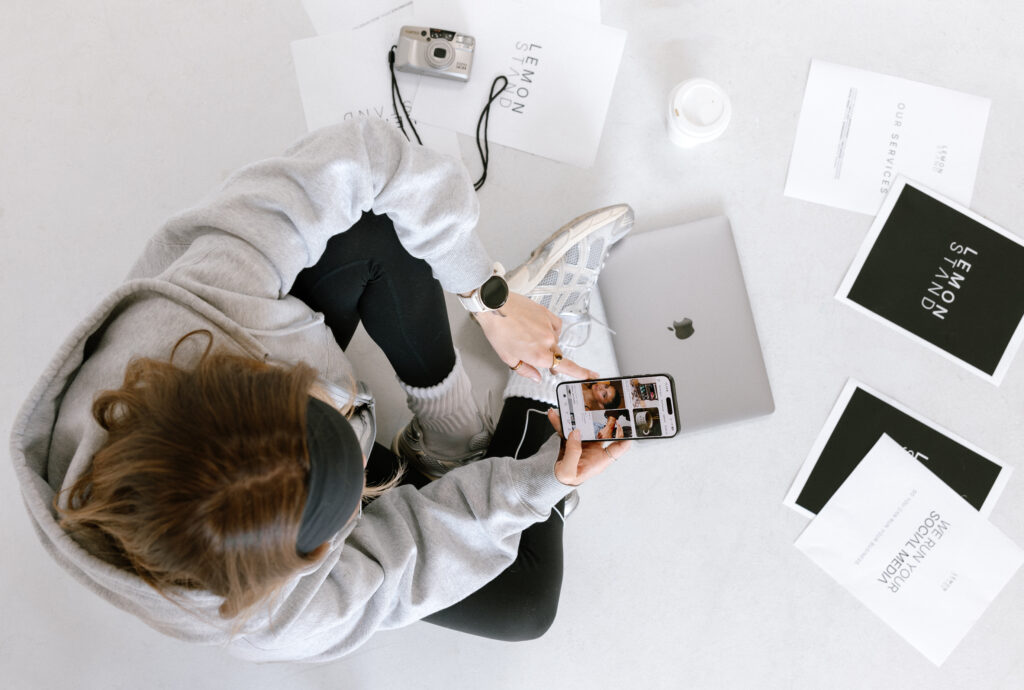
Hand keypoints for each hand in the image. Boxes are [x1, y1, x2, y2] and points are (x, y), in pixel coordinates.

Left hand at [475, 293, 595, 381]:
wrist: (494, 305)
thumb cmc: (497, 330)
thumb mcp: (508, 357)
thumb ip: (526, 370)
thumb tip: (537, 377)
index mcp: (538, 355)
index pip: (566, 367)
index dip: (581, 372)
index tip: (592, 375)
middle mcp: (547, 341)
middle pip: (558, 354)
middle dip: (550, 357)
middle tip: (537, 355)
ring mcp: (549, 326)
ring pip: (554, 339)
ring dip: (546, 341)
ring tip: (526, 335)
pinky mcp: (547, 314)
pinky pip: (555, 326)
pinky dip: (549, 329)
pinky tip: (537, 327)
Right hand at [546, 409, 631, 485]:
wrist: (553, 477)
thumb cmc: (566, 479)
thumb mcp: (568, 472)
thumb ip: (573, 453)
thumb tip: (576, 434)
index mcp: (599, 460)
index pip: (618, 448)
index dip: (625, 437)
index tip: (628, 426)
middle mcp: (594, 449)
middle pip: (602, 431)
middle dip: (601, 418)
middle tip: (599, 409)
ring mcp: (583, 443)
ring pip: (583, 426)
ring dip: (576, 417)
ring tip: (570, 410)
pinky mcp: (572, 438)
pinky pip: (568, 427)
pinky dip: (560, 421)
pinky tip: (555, 415)